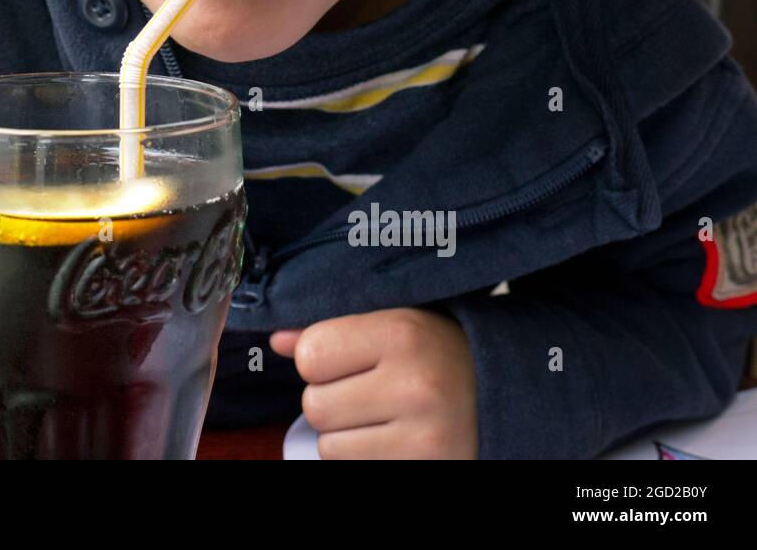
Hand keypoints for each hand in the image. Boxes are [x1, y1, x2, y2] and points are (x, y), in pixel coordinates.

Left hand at [270, 307, 477, 458]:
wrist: (510, 394)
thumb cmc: (438, 352)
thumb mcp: (393, 322)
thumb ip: (333, 328)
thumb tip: (276, 341)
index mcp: (402, 333)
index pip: (311, 354)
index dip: (318, 358)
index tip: (346, 357)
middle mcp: (414, 385)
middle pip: (314, 404)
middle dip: (330, 398)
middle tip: (368, 389)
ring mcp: (422, 436)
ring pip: (329, 445)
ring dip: (344, 433)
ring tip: (382, 414)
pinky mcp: (423, 467)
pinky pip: (353, 467)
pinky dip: (363, 456)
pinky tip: (393, 437)